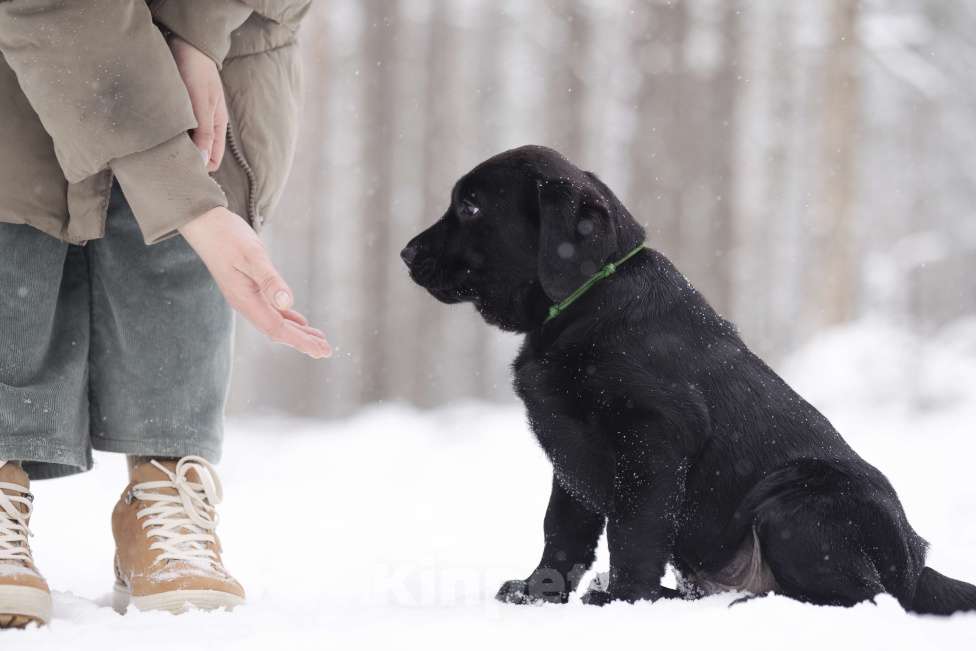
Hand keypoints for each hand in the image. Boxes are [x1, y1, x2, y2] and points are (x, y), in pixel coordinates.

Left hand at [169, 36, 226, 171]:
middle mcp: (205, 126)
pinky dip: (165, 136)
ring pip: (183, 143)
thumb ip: (204, 133)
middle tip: (166, 167)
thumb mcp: (203, 105)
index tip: (183, 175)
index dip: (201, 169)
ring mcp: (191, 119)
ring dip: (172, 148)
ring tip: (156, 154)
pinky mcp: (177, 111)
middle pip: (197, 154)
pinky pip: (173, 131)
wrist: (186, 44)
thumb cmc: (197, 73)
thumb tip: (203, 161)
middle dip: (185, 161)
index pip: (212, 160)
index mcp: (216, 127)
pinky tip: (154, 137)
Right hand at [179, 207, 331, 358]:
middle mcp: (245, 303)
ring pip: (275, 321)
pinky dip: (288, 319)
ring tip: (318, 341)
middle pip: (278, 330)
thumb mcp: (252, 256)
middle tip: (326, 351)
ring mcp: (246, 296)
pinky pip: (271, 310)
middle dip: (302, 341)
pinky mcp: (248, 287)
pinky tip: (299, 322)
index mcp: (246, 299)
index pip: (277, 328)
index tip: (320, 350)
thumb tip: (286, 303)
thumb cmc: (227, 236)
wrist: (204, 223)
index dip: (300, 341)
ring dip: (297, 332)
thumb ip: (269, 280)